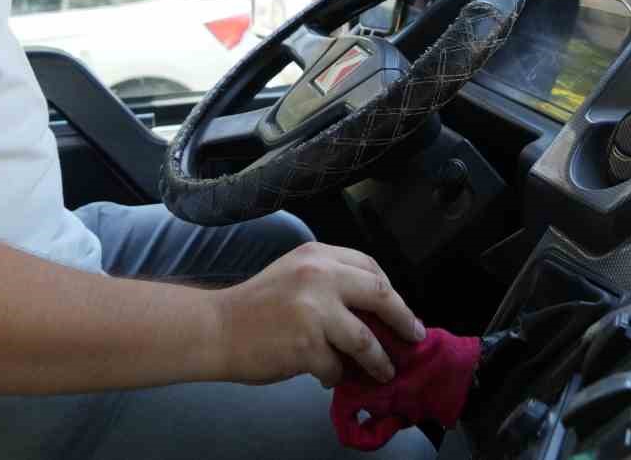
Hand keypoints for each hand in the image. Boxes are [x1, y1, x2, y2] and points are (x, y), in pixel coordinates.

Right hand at [213, 242, 425, 387]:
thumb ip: (330, 282)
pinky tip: (328, 376)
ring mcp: (315, 311)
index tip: (401, 310)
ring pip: (366, 340)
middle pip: (380, 296)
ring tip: (384, 371)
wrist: (216, 328)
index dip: (391, 292)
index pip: (371, 268)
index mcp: (318, 254)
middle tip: (414, 337)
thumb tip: (372, 312)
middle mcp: (320, 276)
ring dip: (379, 361)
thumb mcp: (294, 274)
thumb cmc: (254, 305)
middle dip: (403, 320)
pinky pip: (336, 367)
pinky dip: (336, 375)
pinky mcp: (307, 345)